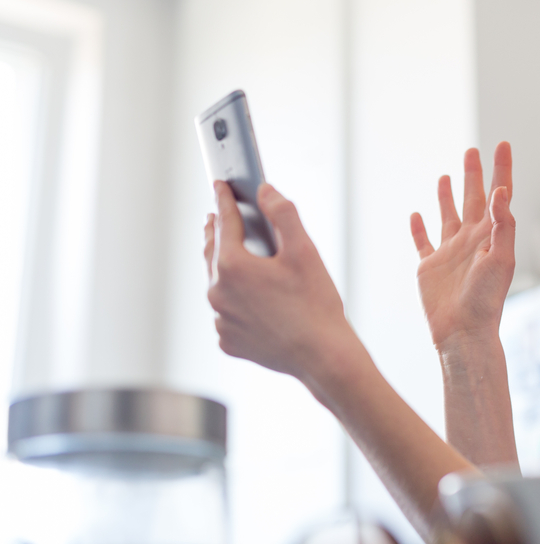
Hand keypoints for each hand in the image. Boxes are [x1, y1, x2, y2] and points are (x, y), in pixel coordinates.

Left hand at [204, 181, 353, 383]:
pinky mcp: (229, 341)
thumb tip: (266, 192)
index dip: (224, 200)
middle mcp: (217, 293)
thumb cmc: (316, 305)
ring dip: (224, 269)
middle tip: (217, 217)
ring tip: (234, 256)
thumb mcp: (304, 251)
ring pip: (218, 285)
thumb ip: (283, 214)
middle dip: (215, 232)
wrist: (323, 356)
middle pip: (213, 253)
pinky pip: (227, 314)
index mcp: (232, 266)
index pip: (225, 223)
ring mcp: (221, 320)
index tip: (221, 187)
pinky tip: (252, 299)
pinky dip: (235, 302)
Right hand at [410, 143, 514, 347]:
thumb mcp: (500, 258)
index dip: (501, 169)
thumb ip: (501, 224)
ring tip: (446, 176)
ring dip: (447, 196)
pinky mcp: (429, 267)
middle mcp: (470, 240)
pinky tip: (416, 215)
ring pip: (448, 216)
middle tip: (471, 150)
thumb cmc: (486, 299)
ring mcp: (449, 253)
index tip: (502, 144)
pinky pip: (423, 242)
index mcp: (490, 236)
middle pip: (472, 199)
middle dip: (472, 174)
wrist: (463, 332)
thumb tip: (500, 190)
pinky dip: (419, 228)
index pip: (497, 195)